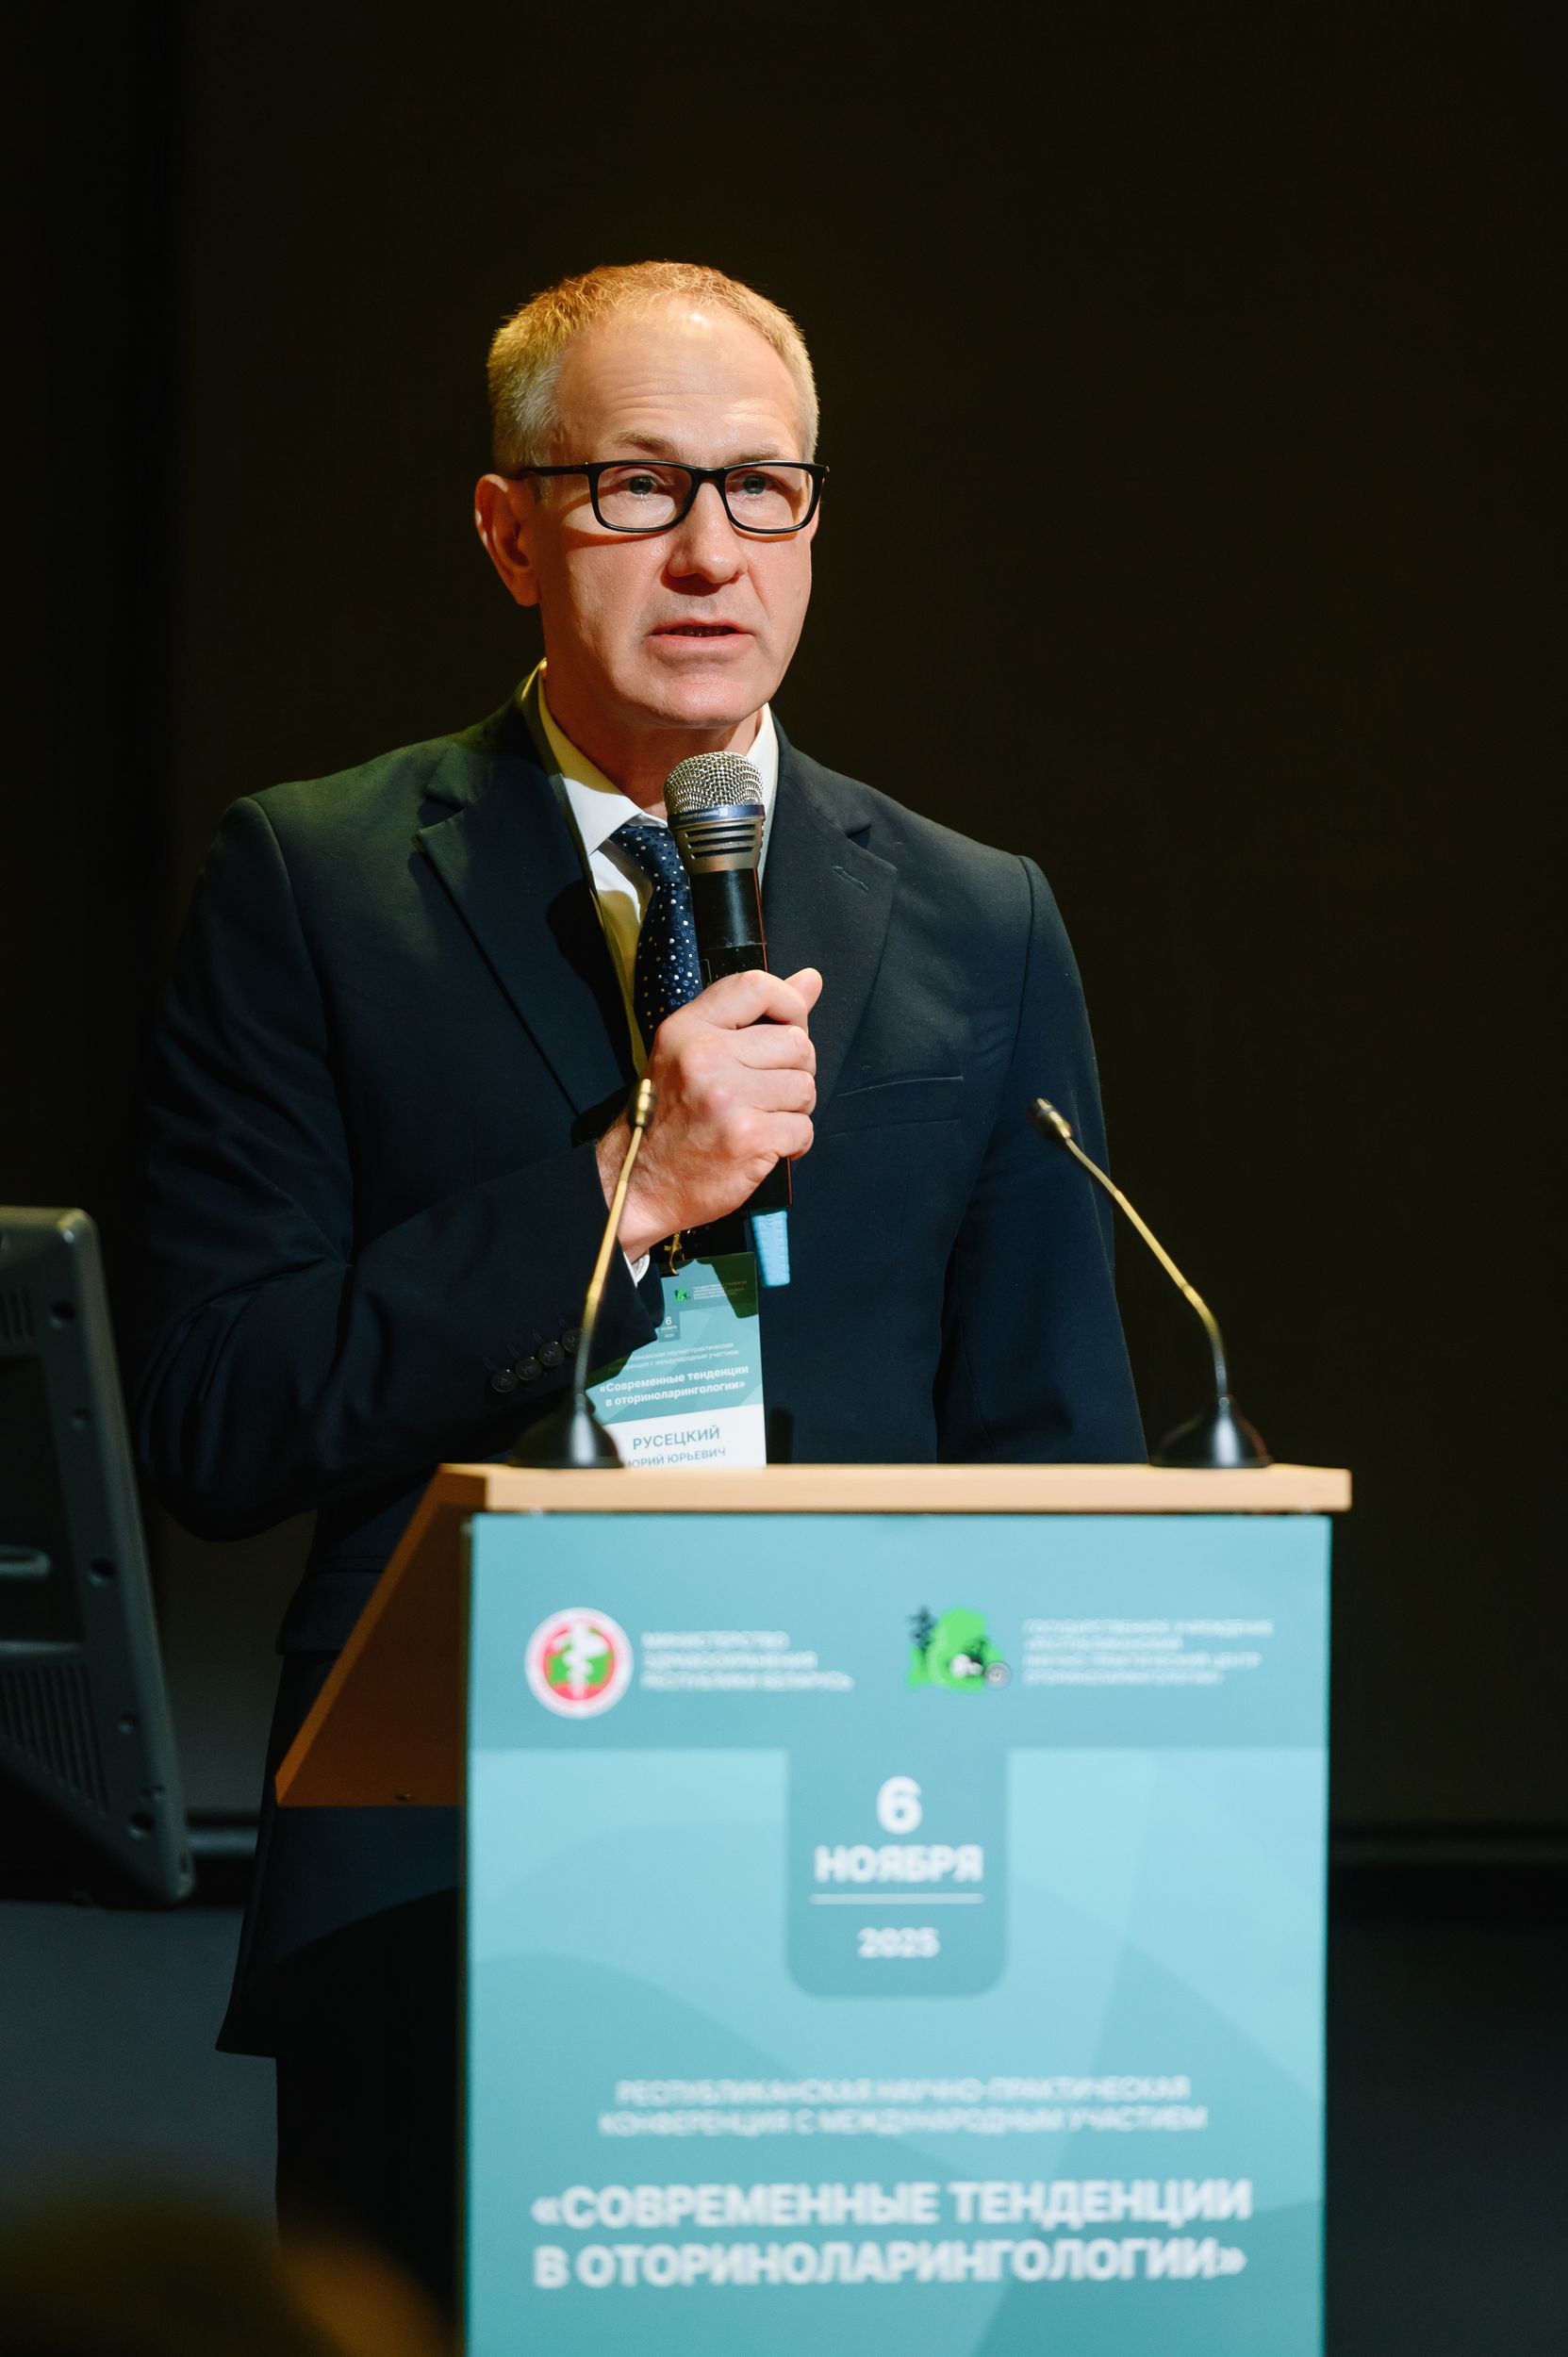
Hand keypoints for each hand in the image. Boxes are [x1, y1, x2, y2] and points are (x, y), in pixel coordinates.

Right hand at [597, 967, 822, 1260]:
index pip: (757, 986)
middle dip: (795, 1072)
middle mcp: (705, 1056)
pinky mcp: (746, 1138)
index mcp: (688, 1029)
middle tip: (768, 1094)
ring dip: (795, 1110)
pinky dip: (793, 1143)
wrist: (637, 1184)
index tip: (792, 1027)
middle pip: (796, 1044)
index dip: (791, 1004)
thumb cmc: (668, 1120)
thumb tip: (811, 980)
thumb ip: (753, 1015)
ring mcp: (726, 1097)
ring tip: (763, 1120)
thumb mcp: (692, 1053)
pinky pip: (803, 1129)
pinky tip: (765, 1146)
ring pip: (805, 1087)